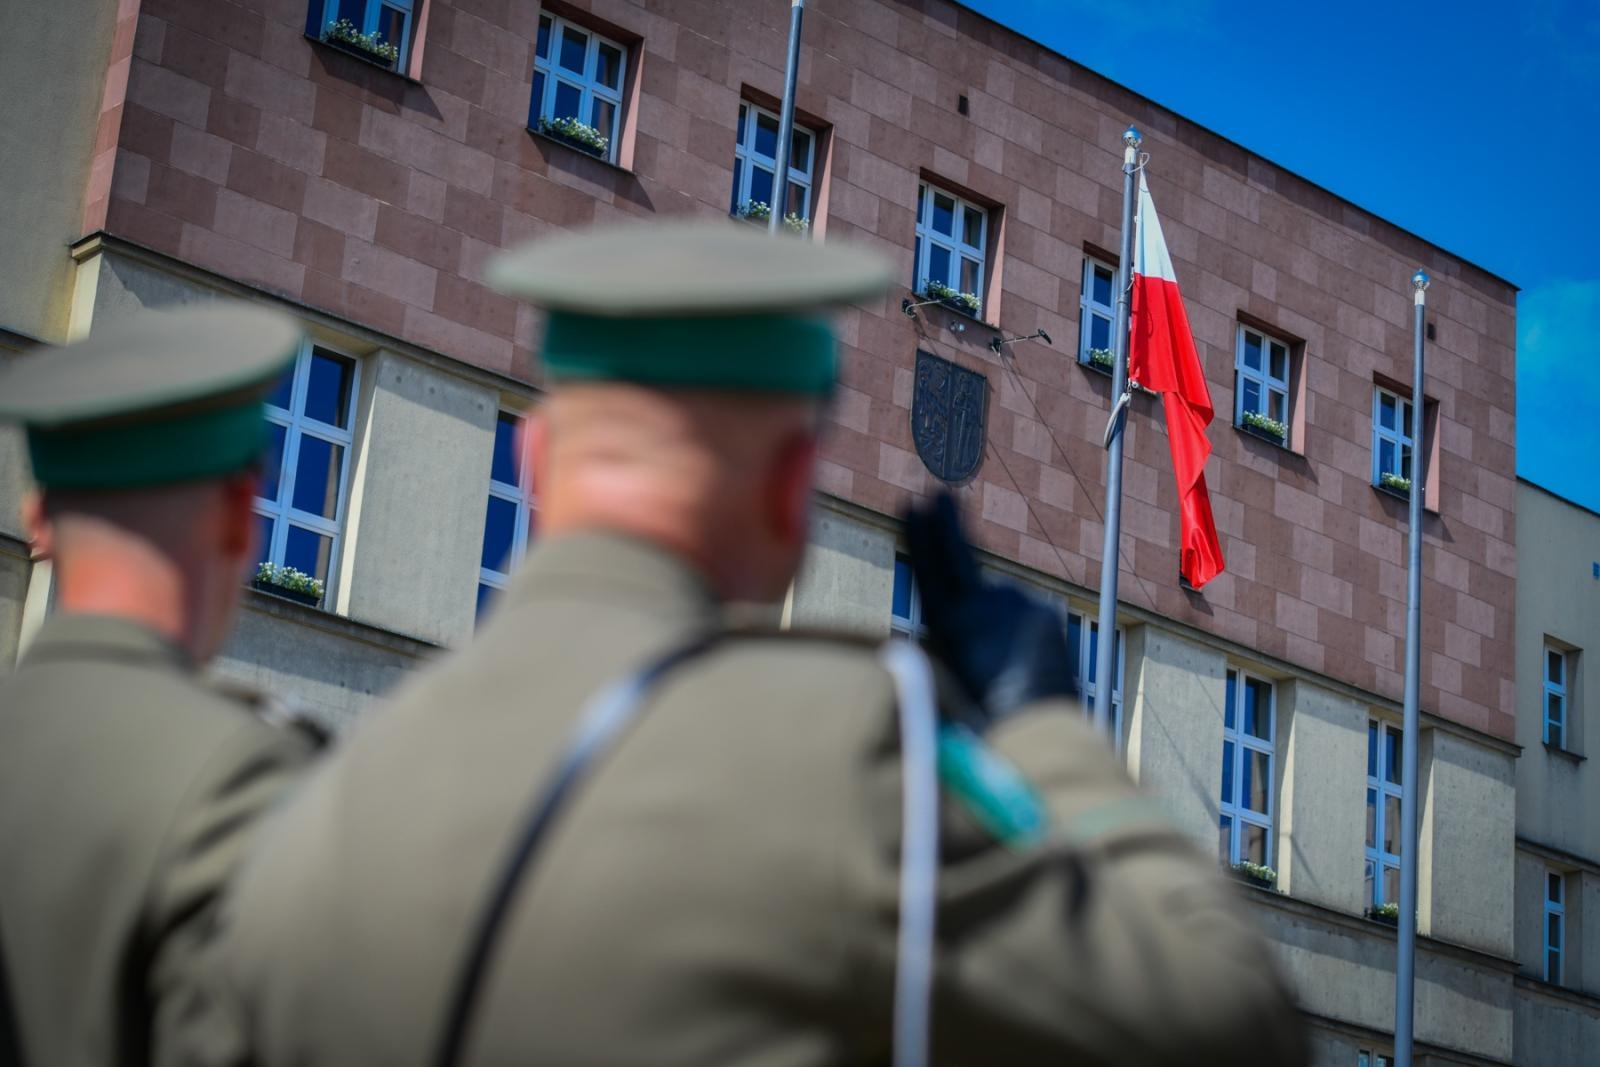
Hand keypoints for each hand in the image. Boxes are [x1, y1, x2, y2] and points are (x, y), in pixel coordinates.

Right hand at [903, 492, 1078, 725]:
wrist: (1038, 734)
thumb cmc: (978, 721)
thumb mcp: (946, 678)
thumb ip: (944, 640)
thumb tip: (950, 617)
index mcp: (950, 623)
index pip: (929, 566)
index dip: (919, 535)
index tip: (911, 504)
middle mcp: (984, 605)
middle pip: (961, 553)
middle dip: (948, 522)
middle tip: (938, 491)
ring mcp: (1017, 604)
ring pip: (994, 597)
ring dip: (988, 615)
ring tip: (990, 665)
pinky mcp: (1043, 611)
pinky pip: (1019, 613)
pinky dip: (1011, 628)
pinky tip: (1014, 664)